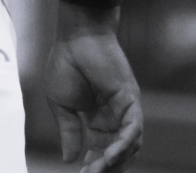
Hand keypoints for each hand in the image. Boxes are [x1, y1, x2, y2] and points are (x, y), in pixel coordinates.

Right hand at [44, 2, 143, 172]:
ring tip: (98, 170)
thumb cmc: (66, 62)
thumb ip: (68, 132)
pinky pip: (133, 128)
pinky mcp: (130, 99)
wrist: (75, 36)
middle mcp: (114, 118)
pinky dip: (125, 143)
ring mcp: (125, 109)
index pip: (100, 152)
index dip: (92, 166)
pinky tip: (111, 155)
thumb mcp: (61, 105)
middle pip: (117, 153)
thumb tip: (69, 160)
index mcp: (96, 121)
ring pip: (129, 145)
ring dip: (115, 161)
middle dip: (105, 168)